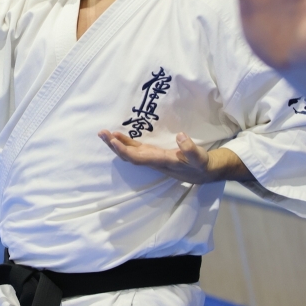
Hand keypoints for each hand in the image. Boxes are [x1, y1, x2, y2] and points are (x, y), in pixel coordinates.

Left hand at [98, 130, 220, 183]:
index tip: (113, 140)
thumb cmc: (201, 165)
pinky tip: (117, 136)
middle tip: (101, 133)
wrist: (204, 172)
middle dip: (114, 146)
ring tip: (104, 133)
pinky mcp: (154, 153)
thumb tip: (180, 136)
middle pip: (129, 156)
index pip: (138, 158)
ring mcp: (152, 157)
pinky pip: (135, 149)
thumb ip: (190, 149)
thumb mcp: (200, 158)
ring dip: (116, 144)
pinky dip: (125, 142)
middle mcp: (152, 161)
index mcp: (161, 161)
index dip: (124, 150)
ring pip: (130, 152)